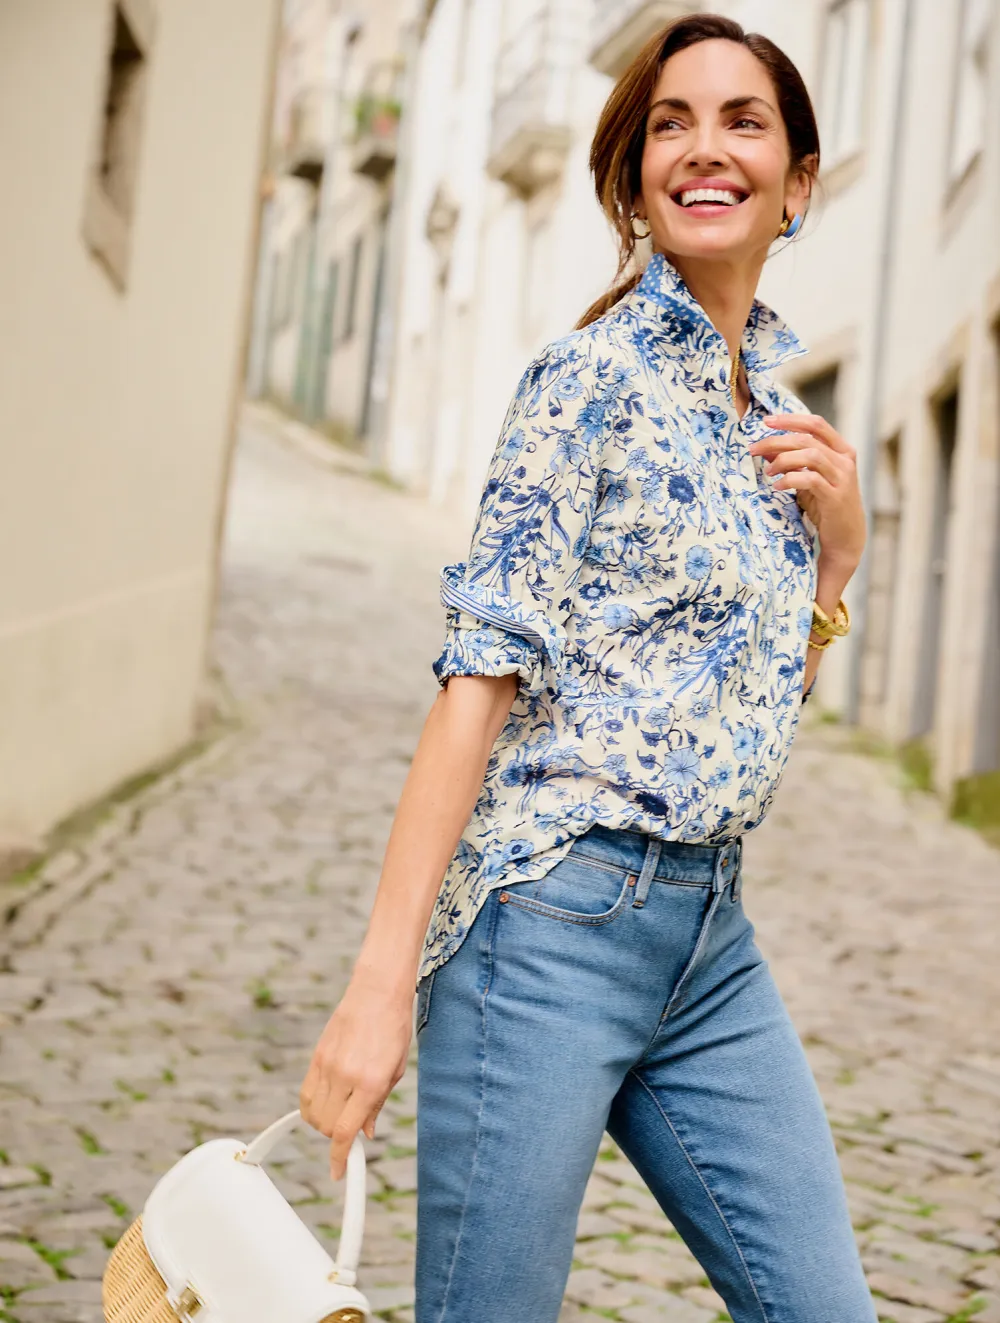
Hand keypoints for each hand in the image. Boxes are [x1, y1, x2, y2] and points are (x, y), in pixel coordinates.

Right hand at [299, 971, 413, 1178]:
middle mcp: (346, 1077)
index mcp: (370, 1083)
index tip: (339, 1173)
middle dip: (336, 1138)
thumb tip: (366, 1132)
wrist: (377, 992)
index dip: (340, 1159)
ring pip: (313, 1114)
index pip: (345, 1133)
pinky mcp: (316, 1057)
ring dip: (323, 1124)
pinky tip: (325, 1104)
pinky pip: (306, 1094)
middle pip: (326, 1128)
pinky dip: (312, 1107)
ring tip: (339, 1114)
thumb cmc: (393, 1029)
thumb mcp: (395, 1070)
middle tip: (350, 1129)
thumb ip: (378, 1104)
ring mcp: (328, 1066)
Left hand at [751, 413, 865, 570]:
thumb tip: (766, 449)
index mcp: (841, 450)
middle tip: (754, 448)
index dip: (790, 420)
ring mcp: (842, 477)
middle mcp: (845, 460)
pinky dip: (790, 479)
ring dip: (783, 460)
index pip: (816, 424)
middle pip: (807, 438)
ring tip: (768, 472)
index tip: (766, 421)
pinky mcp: (835, 496)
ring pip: (810, 455)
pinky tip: (777, 486)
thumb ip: (792, 462)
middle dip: (776, 441)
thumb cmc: (825, 505)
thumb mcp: (808, 480)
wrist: (845, 537)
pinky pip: (810, 480)